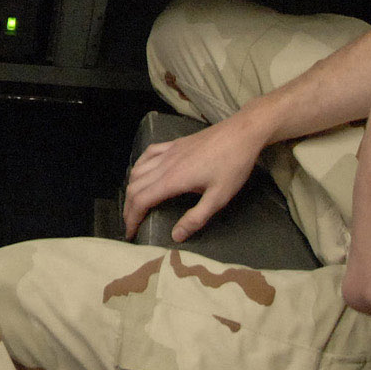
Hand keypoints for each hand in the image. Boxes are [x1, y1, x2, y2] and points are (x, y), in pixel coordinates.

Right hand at [123, 120, 267, 238]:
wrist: (242, 133)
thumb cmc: (233, 166)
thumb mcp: (219, 197)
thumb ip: (196, 218)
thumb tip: (175, 236)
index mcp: (173, 180)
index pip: (141, 200)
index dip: (132, 218)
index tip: (130, 233)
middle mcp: (164, 165)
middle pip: (135, 186)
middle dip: (128, 207)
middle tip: (131, 224)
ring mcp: (168, 152)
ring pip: (138, 170)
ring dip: (131, 188)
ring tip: (135, 203)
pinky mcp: (174, 143)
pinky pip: (148, 153)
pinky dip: (139, 166)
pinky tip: (142, 172)